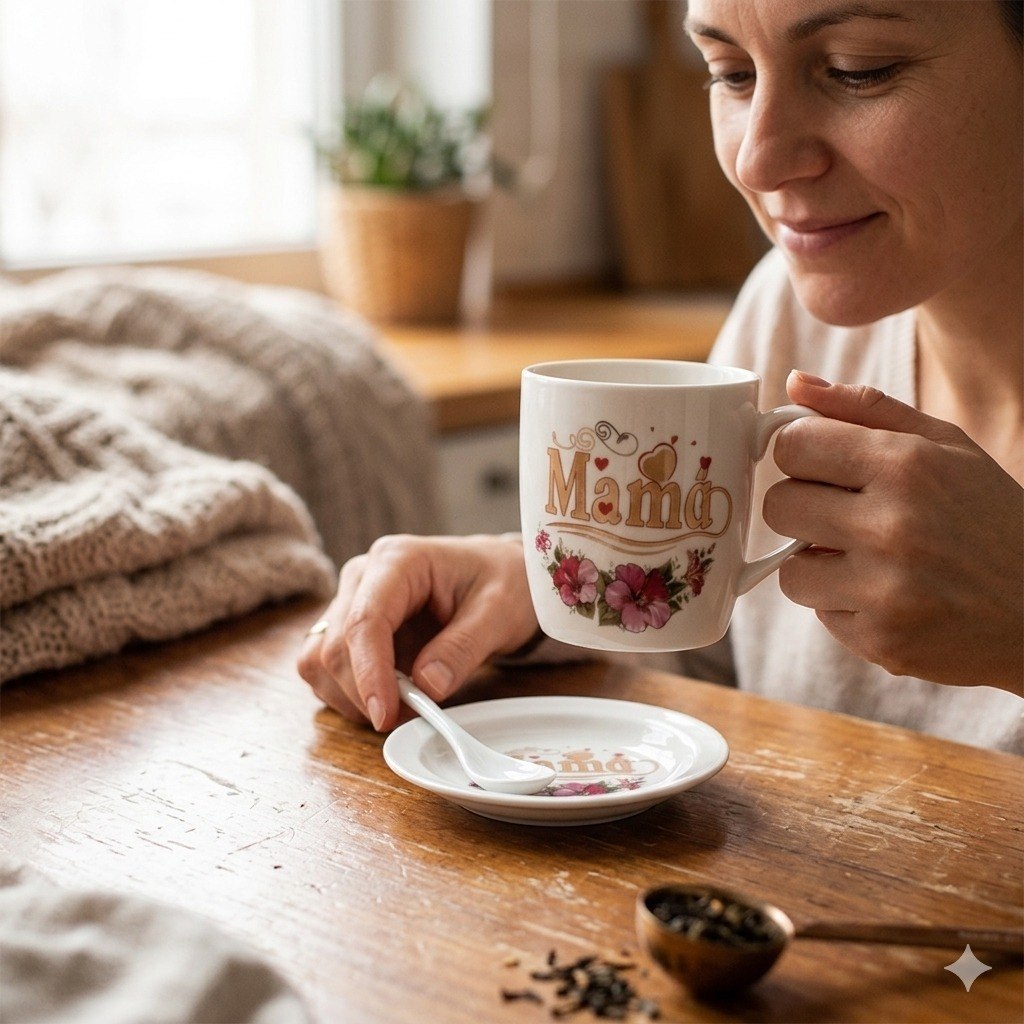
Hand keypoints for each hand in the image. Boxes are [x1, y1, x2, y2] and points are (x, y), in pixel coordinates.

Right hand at [297, 533, 538, 729]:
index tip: (384, 715)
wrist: (500, 576)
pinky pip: (327, 671)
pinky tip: (390, 699)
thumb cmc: (503, 582)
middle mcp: (362, 577)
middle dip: (362, 693)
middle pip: (333, 645)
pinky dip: (351, 696)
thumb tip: (427, 686)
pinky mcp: (348, 629)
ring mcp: (350, 602)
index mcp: (398, 561)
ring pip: (319, 662)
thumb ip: (464, 647)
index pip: (364, 620)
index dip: (368, 673)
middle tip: (408, 719)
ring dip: (351, 698)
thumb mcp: (499, 612)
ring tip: (403, 708)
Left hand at [764, 371, 1022, 693]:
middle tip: (843, 515)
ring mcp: (886, 589)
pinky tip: (889, 596)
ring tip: (868, 561)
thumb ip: (865, 409)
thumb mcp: (946, 446)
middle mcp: (892, 525)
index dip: (800, 455)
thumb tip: (794, 383)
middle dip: (803, 509)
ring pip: (790, 569)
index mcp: (907, 465)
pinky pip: (821, 613)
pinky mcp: (881, 640)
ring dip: (818, 564)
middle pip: (778, 505)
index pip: (792, 445)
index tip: (819, 467)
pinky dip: (846, 605)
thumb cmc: (991, 517)